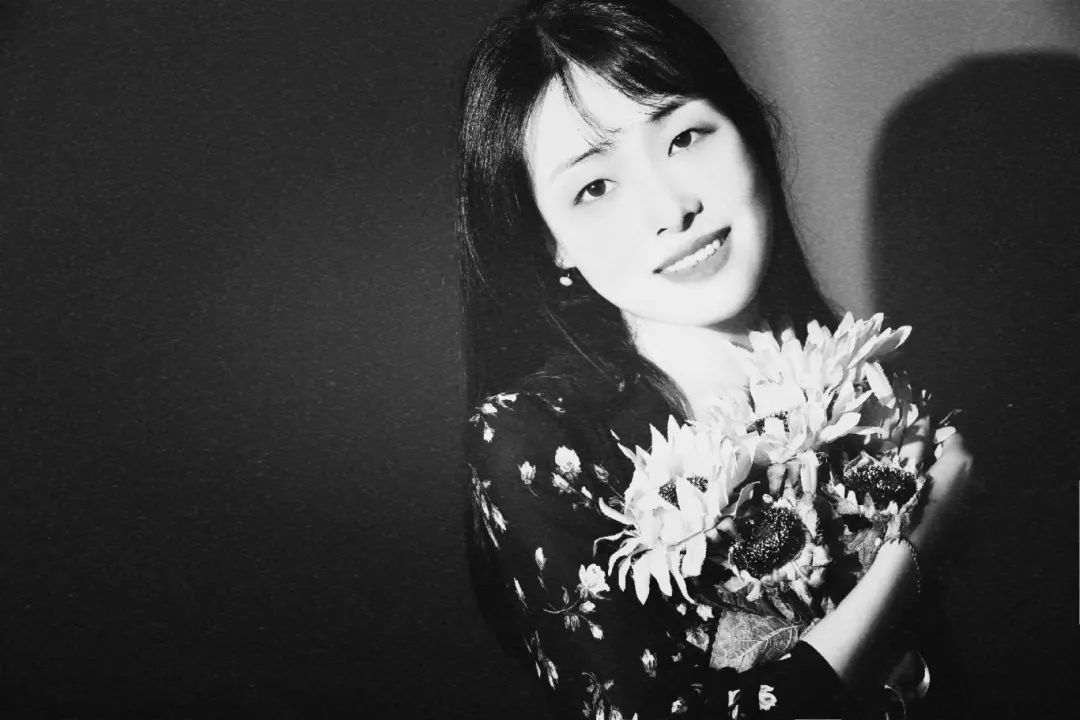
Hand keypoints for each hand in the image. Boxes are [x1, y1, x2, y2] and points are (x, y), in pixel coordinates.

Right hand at [908, 429, 975, 566]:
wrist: (913, 557)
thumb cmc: (904, 508)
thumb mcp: (905, 470)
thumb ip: (915, 442)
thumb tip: (921, 417)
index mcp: (962, 462)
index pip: (953, 437)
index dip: (933, 440)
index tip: (916, 451)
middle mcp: (979, 480)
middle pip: (961, 461)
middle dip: (941, 462)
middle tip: (915, 474)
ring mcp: (981, 505)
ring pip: (963, 484)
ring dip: (947, 484)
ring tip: (922, 496)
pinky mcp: (977, 526)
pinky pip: (964, 505)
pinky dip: (952, 504)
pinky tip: (932, 515)